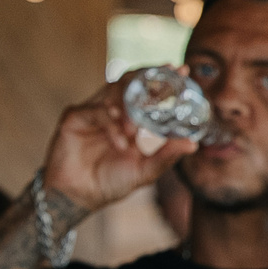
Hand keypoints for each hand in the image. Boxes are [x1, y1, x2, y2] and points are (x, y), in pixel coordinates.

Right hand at [40, 74, 195, 213]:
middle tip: (167, 76)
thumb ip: (166, 156)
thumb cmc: (110, 182)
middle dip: (148, 77)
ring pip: (113, 90)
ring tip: (134, 130)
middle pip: (129, 80)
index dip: (163, 77)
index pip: (147, 90)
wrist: (79, 198)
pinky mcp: (74, 117)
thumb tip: (193, 144)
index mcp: (129, 118)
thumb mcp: (144, 171)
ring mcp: (92, 111)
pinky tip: (120, 143)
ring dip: (129, 106)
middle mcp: (111, 109)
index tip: (182, 70)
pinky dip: (112, 125)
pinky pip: (96, 112)